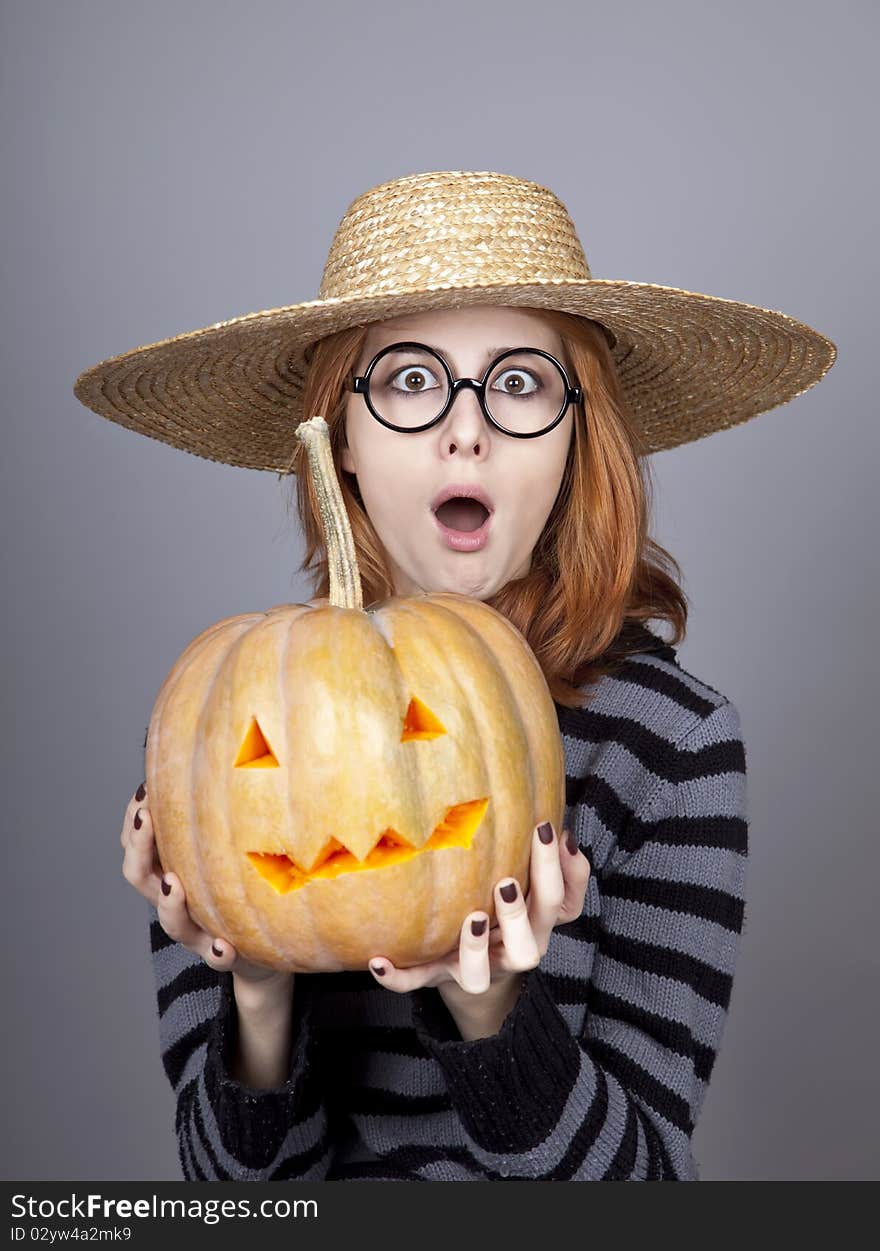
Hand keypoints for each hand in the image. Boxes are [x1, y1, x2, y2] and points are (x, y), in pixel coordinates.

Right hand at [121, 782, 291, 991]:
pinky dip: (216, 952)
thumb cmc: (240, 883)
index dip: (134, 821)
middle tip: (147, 819)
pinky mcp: (221, 953)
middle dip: (140, 848)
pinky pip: (214, 958)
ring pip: (170, 921)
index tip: (145, 793)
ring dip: (169, 903)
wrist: (265, 947)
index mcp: (169, 868)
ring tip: (174, 884)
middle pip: (139, 876)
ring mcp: (196, 929)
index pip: (137, 843)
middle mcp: (174, 898)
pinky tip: (225, 945)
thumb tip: (223, 750)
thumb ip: (217, 810)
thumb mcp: (224, 842)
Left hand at [367, 822, 590, 1001]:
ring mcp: (471, 969)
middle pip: (526, 950)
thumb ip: (564, 868)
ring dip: (473, 949)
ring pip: (477, 976)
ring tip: (471, 918)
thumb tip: (565, 836)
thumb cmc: (512, 915)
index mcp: (537, 929)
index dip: (556, 870)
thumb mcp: (540, 892)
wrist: (482, 968)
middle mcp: (509, 954)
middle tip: (506, 883)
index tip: (544, 828)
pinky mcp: (435, 976)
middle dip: (517, 917)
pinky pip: (415, 983)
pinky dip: (397, 977)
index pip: (557, 904)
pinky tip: (377, 960)